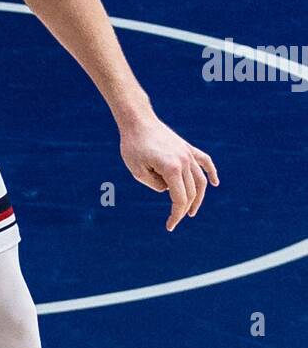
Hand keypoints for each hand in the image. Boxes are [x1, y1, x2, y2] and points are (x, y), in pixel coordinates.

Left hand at [119, 116, 218, 230]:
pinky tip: (215, 183)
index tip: (170, 226)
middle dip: (184, 209)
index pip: (179, 199)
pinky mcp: (187, 147)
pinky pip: (204, 161)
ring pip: (200, 180)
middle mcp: (184, 161)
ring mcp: (188, 153)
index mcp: (172, 169)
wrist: (138, 121)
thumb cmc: (133, 146)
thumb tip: (168, 190)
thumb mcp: (138, 172)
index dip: (176, 215)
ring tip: (191, 211)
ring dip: (198, 197)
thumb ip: (155, 185)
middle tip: (175, 221)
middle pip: (191, 192)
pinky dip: (211, 172)